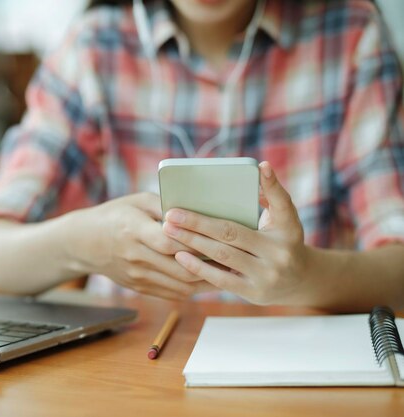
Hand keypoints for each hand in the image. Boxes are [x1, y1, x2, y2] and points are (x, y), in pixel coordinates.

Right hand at [68, 192, 217, 299]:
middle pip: (180, 267)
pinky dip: (193, 288)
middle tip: (235, 259)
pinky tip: (209, 280)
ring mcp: (137, 275)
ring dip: (206, 280)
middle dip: (210, 265)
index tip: (221, 239)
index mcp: (133, 230)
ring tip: (228, 271)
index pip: (170, 240)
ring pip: (180, 284)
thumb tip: (197, 210)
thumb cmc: (114, 215)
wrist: (83, 242)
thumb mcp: (136, 201)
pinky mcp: (139, 287)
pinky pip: (172, 293)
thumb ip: (165, 205)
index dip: (195, 242)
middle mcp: (135, 256)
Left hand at [161, 162, 310, 304]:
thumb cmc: (282, 242)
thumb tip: (259, 170)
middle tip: (171, 213)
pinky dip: (199, 266)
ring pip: (222, 255)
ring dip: (192, 241)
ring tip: (169, 230)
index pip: (281, 204)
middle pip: (231, 233)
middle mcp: (279, 253)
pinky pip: (221, 279)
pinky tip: (179, 255)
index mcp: (289, 229)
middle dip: (198, 222)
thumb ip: (272, 197)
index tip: (260, 166)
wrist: (300, 282)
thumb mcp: (285, 221)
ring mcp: (267, 275)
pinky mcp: (254, 292)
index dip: (272, 186)